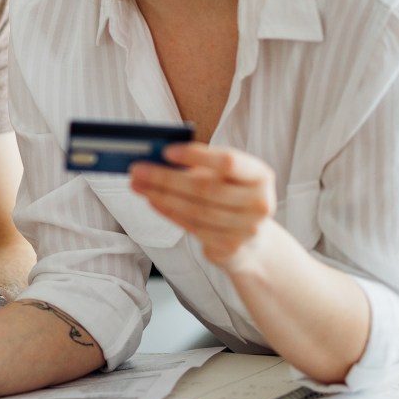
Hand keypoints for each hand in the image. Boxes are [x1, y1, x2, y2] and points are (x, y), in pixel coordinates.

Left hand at [129, 142, 275, 270]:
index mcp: (261, 176)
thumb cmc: (232, 197)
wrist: (253, 242)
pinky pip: (193, 227)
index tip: (166, 151)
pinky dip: (169, 212)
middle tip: (137, 169)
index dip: (196, 156)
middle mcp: (259, 203)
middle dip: (166, 178)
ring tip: (139, 185)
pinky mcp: (230, 247)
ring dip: (161, 196)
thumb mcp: (225, 177)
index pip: (228, 162)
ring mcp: (247, 229)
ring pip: (196, 210)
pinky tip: (153, 201)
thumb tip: (158, 157)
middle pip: (206, 188)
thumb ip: (200, 166)